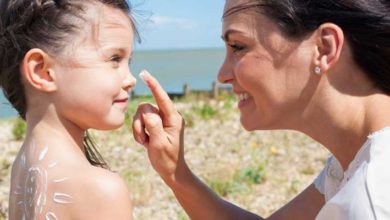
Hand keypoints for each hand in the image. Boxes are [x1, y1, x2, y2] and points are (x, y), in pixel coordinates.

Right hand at [132, 70, 186, 184]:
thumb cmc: (167, 158)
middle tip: (144, 139)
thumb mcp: (159, 143)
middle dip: (140, 123)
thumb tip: (147, 112)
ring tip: (145, 142)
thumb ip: (154, 126)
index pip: (162, 98)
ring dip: (138, 129)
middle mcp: (169, 116)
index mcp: (174, 118)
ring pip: (141, 114)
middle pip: (146, 108)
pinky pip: (140, 121)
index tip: (145, 74)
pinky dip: (139, 132)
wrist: (171, 170)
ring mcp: (162, 120)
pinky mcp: (156, 125)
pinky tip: (145, 142)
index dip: (153, 85)